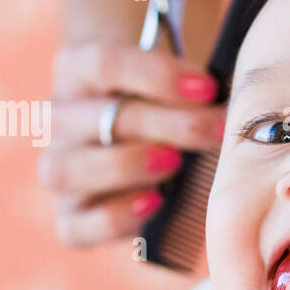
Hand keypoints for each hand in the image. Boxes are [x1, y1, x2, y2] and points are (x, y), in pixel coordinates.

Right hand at [40, 40, 228, 245]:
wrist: (148, 140)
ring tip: (175, 163)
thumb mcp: (175, 80)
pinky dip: (114, 218)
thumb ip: (193, 82)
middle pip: (97, 118)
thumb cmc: (170, 101)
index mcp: (78, 70)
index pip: (102, 63)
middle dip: (163, 124)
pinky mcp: (71, 217)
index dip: (156, 74)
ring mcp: (60, 169)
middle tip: (215, 130)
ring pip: (66, 169)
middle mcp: (59, 119)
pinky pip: (75, 226)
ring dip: (126, 166)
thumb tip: (230, 96)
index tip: (208, 87)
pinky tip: (155, 203)